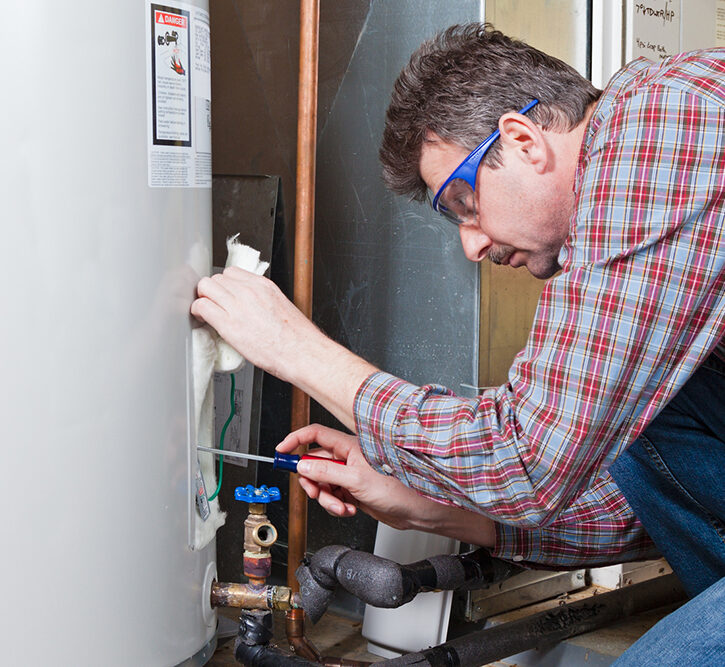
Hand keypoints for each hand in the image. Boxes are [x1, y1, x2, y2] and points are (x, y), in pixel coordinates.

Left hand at [191, 269, 376, 429]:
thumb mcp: (281, 307)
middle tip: (214, 305)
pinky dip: (198, 311)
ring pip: (206, 287)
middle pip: (216, 278)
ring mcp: (238, 305)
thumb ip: (263, 301)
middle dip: (212, 291)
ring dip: (203, 298)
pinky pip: (202, 306)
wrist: (302, 352)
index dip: (224, 285)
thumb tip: (250, 306)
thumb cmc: (297, 338)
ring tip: (207, 312)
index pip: (232, 273)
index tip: (224, 295)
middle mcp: (250, 291)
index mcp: (264, 286)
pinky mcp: (229, 324)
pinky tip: (202, 319)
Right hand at [277, 424, 495, 546]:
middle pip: (314, 463)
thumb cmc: (398, 487)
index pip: (314, 435)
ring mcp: (350, 474)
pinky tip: (349, 508)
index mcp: (348, 446)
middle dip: (312, 482)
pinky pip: (333, 496)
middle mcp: (348, 457)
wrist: (416, 510)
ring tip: (342, 505)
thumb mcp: (354, 479)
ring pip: (323, 483)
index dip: (295, 440)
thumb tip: (303, 464)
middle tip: (317, 493)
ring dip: (327, 498)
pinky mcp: (353, 490)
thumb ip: (325, 471)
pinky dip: (336, 505)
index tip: (281, 452)